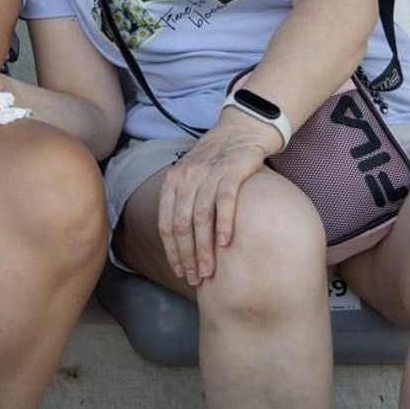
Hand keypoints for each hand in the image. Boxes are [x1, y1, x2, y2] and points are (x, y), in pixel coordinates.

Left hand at [157, 112, 281, 285]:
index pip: (167, 224)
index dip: (172, 251)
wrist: (242, 129)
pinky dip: (224, 223)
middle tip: (197, 279)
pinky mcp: (232, 169)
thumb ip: (185, 203)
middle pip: (182, 225)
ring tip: (210, 271)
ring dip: (205, 248)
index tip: (181, 273)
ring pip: (200, 218)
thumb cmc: (217, 160)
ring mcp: (208, 173)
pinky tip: (227, 244)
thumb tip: (183, 243)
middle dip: (188, 256)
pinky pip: (225, 200)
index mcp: (172, 181)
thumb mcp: (193, 178)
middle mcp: (186, 177)